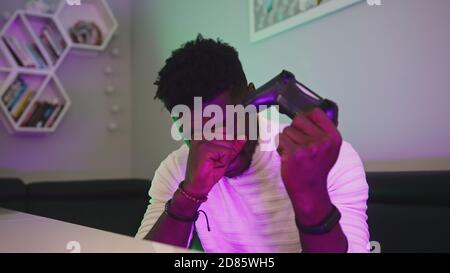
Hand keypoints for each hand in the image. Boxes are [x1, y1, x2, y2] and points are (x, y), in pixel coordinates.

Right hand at [184, 138, 246, 196]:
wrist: (197, 185)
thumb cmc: (209, 171)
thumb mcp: (225, 156)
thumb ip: (234, 145)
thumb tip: (244, 136)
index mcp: (204, 133)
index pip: (226, 129)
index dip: (230, 140)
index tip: (221, 151)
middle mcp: (202, 134)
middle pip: (228, 135)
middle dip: (227, 150)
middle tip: (216, 160)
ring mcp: (202, 140)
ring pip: (228, 143)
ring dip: (225, 156)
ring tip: (214, 162)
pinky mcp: (205, 148)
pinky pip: (226, 151)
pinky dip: (224, 161)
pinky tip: (213, 165)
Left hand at [277, 108, 341, 223]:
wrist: (310, 190)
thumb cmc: (316, 169)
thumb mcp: (328, 148)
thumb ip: (321, 131)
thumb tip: (308, 113)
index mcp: (333, 137)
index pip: (315, 113)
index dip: (306, 119)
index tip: (304, 128)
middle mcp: (323, 141)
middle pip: (298, 119)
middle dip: (294, 130)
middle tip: (299, 145)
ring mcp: (308, 147)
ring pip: (287, 130)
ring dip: (287, 140)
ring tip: (295, 154)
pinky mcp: (294, 153)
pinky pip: (280, 139)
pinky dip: (280, 147)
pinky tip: (288, 158)